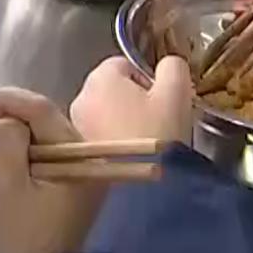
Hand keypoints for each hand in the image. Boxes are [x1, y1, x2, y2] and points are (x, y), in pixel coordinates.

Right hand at [0, 87, 105, 252]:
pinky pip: (30, 176)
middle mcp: (86, 165)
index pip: (43, 110)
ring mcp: (75, 183)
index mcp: (80, 158)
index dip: (8, 101)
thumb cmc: (20, 235)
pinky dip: (5, 185)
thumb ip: (4, 139)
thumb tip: (8, 122)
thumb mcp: (3, 181)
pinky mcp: (63, 198)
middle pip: (34, 134)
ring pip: (27, 157)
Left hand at [70, 54, 192, 146]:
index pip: (124, 65)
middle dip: (133, 102)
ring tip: (145, 144)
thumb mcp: (177, 93)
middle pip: (112, 91)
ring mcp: (75, 127)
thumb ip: (173, 67)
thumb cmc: (159, 133)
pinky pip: (98, 138)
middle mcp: (80, 98)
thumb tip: (168, 64)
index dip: (147, 80)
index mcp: (101, 77)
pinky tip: (131, 158)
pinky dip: (113, 143)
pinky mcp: (77, 155)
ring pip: (104, 116)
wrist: (141, 188)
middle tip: (156, 123)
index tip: (163, 101)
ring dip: (122, 124)